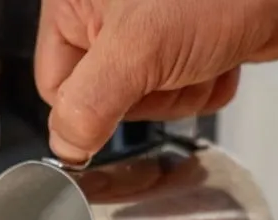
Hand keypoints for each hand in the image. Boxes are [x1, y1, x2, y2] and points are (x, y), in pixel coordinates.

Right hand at [34, 0, 277, 161]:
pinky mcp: (188, 43)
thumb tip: (66, 146)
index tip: (125, 95)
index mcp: (76, 5)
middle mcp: (108, 13)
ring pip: (146, 100)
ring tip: (201, 55)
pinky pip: (181, 91)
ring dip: (181, 92)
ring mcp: (150, 29)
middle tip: (172, 64)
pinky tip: (220, 57)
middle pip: (104, 98)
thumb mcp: (137, 51)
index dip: (91, 105)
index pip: (56, 87)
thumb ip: (87, 105)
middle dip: (147, 96)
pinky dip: (205, 84)